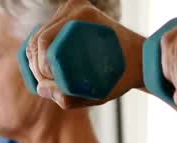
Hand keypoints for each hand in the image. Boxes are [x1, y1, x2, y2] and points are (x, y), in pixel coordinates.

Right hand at [27, 0, 144, 108]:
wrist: (140, 60)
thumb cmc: (122, 76)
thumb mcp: (99, 94)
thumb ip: (69, 98)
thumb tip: (40, 89)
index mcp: (81, 16)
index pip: (44, 42)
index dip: (41, 69)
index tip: (52, 87)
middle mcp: (73, 7)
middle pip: (36, 40)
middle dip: (36, 68)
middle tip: (49, 87)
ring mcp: (69, 11)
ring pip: (36, 39)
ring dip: (36, 64)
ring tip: (50, 82)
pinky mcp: (66, 19)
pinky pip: (43, 38)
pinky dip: (40, 56)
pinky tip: (46, 73)